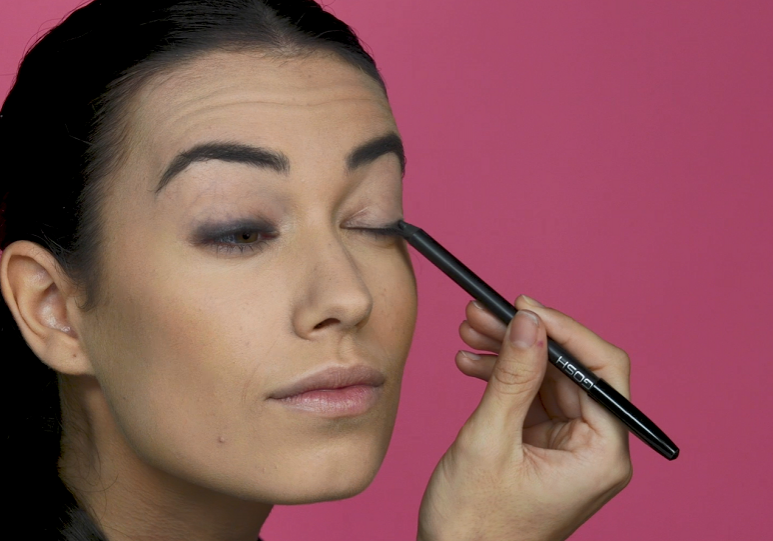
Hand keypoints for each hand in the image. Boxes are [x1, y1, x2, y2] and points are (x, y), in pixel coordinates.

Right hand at [418, 295, 632, 540]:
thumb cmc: (474, 525)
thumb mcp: (489, 441)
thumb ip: (513, 376)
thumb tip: (529, 322)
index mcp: (601, 455)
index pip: (602, 371)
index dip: (565, 331)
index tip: (524, 307)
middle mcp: (593, 449)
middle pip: (569, 369)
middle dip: (524, 338)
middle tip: (482, 314)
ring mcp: (567, 447)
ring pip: (546, 378)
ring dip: (507, 352)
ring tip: (469, 331)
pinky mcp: (543, 446)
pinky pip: (528, 397)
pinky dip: (500, 376)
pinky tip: (470, 362)